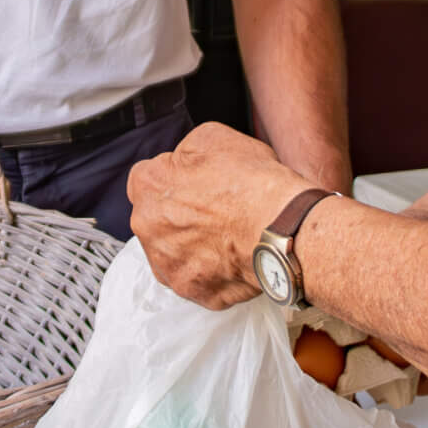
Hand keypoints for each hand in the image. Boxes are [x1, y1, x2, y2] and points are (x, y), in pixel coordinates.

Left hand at [127, 123, 312, 308]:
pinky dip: (210, 270)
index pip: (146, 179)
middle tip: (214, 210)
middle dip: (178, 214)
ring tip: (224, 236)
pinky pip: (195, 278)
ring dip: (190, 245)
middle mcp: (147, 227)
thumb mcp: (214, 137)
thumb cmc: (252, 183)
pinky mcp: (190, 289)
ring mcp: (167, 263)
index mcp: (148, 185)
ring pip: (171, 252)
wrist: (282, 229)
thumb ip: (185, 152)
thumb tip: (182, 162)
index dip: (173, 178)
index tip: (194, 183)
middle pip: (156, 218)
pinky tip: (232, 256)